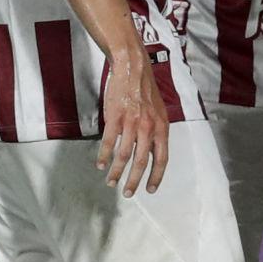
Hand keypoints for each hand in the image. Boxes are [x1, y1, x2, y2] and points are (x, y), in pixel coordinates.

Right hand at [97, 50, 171, 196]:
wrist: (132, 68)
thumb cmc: (145, 90)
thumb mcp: (158, 111)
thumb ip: (155, 131)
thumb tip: (150, 151)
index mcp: (161, 127)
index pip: (162, 158)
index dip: (156, 176)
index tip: (150, 189)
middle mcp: (148, 127)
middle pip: (141, 161)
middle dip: (134, 181)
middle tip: (128, 193)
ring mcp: (131, 122)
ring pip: (123, 155)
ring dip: (116, 171)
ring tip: (111, 182)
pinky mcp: (115, 117)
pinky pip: (108, 142)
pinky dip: (104, 155)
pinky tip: (100, 164)